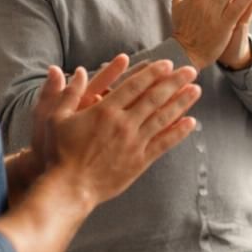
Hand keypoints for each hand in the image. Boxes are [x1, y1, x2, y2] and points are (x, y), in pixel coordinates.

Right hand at [43, 60, 201, 205]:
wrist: (69, 187)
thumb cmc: (58, 152)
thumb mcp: (55, 118)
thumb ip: (69, 93)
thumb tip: (76, 71)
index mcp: (104, 111)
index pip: (135, 86)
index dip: (153, 73)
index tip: (168, 63)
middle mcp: (123, 124)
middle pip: (154, 98)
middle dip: (174, 82)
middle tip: (191, 70)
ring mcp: (134, 143)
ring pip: (163, 118)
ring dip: (182, 103)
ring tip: (196, 90)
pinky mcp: (139, 161)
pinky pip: (163, 143)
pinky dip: (178, 132)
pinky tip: (191, 122)